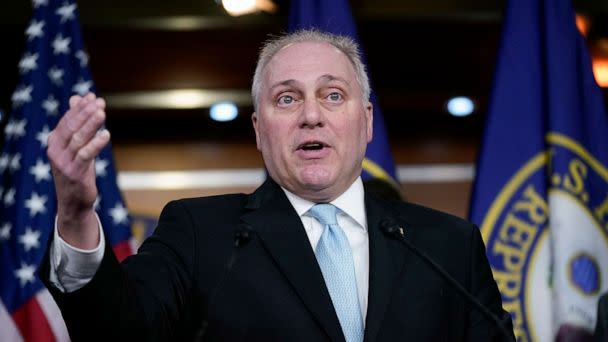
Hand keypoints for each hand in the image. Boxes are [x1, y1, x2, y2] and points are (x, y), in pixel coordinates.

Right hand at [47, 93, 109, 248]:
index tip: (92, 96)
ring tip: (102, 113)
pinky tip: (105, 135)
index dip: (80, 108)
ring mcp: (63, 162)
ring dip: (91, 125)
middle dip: (86, 113)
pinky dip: (95, 144)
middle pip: (71, 127)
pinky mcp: (74, 173)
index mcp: (55, 142)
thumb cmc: (77, 170)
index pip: (67, 120)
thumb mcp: (77, 146)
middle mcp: (55, 150)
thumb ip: (77, 123)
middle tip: (99, 102)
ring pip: (78, 139)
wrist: (74, 202)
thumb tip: (76, 98)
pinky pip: (85, 155)